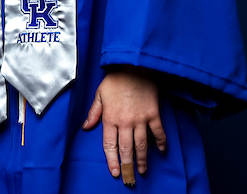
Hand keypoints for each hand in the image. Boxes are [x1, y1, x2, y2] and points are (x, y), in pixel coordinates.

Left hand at [82, 69, 166, 185]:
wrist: (134, 66)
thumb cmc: (115, 80)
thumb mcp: (99, 95)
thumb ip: (93, 113)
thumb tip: (86, 128)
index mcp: (110, 117)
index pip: (110, 145)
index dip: (112, 160)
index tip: (115, 172)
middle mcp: (125, 121)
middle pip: (126, 149)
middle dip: (127, 166)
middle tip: (129, 179)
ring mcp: (140, 119)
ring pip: (142, 145)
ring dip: (142, 159)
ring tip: (142, 170)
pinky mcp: (153, 114)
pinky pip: (158, 132)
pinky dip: (160, 142)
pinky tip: (161, 151)